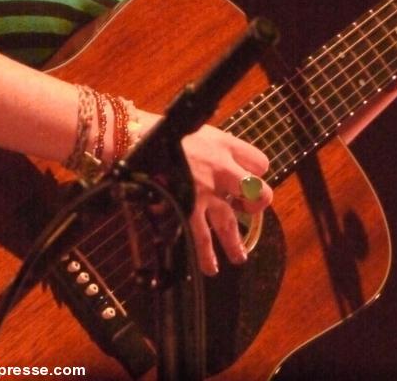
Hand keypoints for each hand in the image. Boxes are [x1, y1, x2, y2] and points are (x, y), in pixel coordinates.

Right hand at [179, 124, 271, 275]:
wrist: (137, 138)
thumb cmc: (165, 132)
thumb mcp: (198, 130)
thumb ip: (215, 148)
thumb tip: (223, 162)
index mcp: (225, 145)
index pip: (260, 163)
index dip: (256, 173)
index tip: (246, 178)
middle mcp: (221, 168)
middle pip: (257, 191)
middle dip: (256, 205)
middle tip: (245, 211)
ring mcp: (205, 190)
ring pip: (230, 222)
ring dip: (234, 243)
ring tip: (238, 257)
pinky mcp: (187, 206)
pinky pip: (201, 236)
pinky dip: (206, 254)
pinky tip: (209, 266)